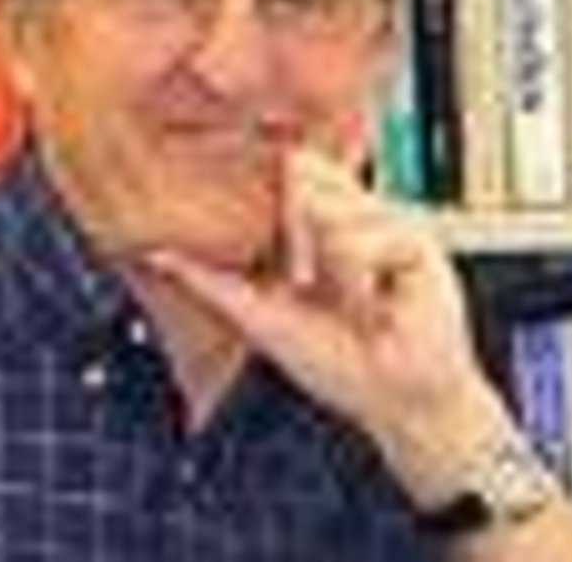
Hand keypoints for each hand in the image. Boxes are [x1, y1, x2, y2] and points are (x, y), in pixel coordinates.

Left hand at [146, 146, 516, 503]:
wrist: (395, 403)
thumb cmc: (333, 361)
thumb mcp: (260, 316)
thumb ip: (209, 282)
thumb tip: (153, 253)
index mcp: (317, 222)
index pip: (288, 168)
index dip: (272, 172)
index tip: (262, 194)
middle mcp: (352, 211)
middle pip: (300, 172)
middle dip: (291, 225)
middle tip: (303, 282)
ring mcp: (387, 220)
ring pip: (326, 209)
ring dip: (325, 267)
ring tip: (349, 302)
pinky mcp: (418, 239)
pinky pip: (362, 240)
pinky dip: (359, 282)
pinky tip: (377, 306)